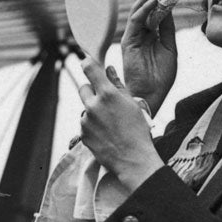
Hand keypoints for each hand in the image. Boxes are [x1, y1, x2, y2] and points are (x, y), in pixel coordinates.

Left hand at [79, 56, 163, 189]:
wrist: (133, 160)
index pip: (89, 68)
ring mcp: (86, 121)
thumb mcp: (132, 104)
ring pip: (85, 108)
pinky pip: (85, 124)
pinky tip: (106, 134)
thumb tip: (108, 69)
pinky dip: (92, 126)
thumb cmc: (138, 130)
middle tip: (105, 100)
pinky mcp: (83, 134)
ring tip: (110, 123)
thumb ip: (118, 84)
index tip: (87, 62)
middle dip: (91, 91)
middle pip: (83, 88)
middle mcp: (93, 105)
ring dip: (93, 111)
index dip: (87, 63)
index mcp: (107, 94)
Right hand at [118, 0, 178, 112]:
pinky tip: (155, 0)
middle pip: (146, 7)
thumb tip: (168, 8)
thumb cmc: (161, 76)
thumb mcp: (169, 47)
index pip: (156, 11)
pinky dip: (145, 8)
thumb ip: (167, 28)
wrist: (151, 95)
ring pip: (139, 10)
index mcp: (151, 35)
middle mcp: (140, 33)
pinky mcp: (127, 41)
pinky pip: (135, 20)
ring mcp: (133, 36)